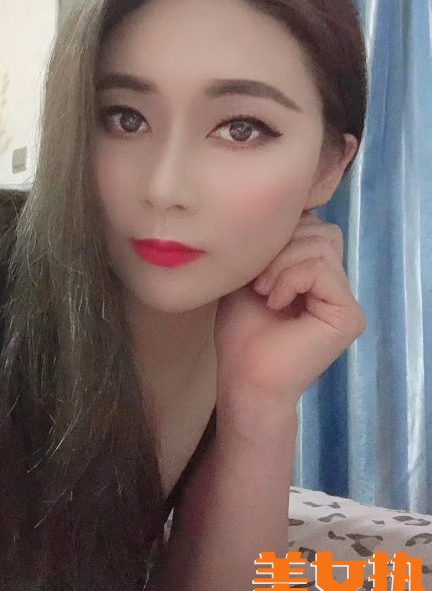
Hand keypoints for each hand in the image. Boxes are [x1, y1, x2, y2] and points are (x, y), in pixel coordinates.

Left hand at [213, 211, 365, 417]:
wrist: (243, 377)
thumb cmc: (241, 332)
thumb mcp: (250, 274)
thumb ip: (269, 246)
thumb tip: (282, 212)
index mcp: (317, 276)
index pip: (313, 226)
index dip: (281, 234)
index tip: (253, 263)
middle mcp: (337, 286)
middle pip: (321, 230)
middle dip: (281, 246)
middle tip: (257, 280)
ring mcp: (346, 301)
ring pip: (321, 245)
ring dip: (282, 263)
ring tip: (263, 291)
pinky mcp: (348, 316)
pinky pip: (322, 268)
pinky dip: (291, 278)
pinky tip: (274, 301)